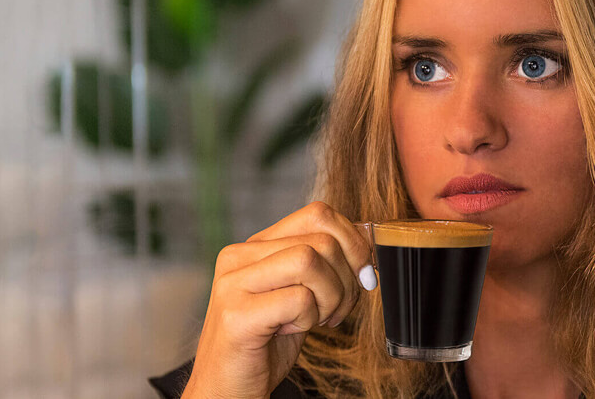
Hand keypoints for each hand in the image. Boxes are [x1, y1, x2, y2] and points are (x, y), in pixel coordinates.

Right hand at [181, 202, 375, 398]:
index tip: (362, 274)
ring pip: (310, 260)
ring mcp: (233, 283)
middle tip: (336, 310)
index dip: (353, 241)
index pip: (318, 213)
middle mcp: (239, 256)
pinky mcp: (236, 315)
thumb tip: (366, 245)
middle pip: (321, 239)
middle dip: (347, 279)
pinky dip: (309, 319)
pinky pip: (299, 299)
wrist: (228, 388)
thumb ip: (322, 264)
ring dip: (330, 298)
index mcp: (256, 245)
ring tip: (315, 319)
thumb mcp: (298, 293)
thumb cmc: (267, 342)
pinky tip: (290, 331)